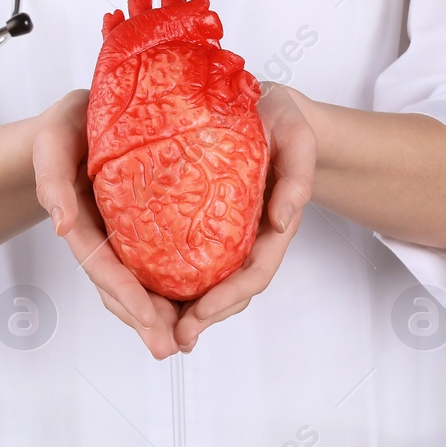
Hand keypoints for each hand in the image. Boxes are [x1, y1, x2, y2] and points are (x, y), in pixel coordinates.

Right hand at [33, 90, 182, 359]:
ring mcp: (122, 237)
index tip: (147, 318)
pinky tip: (197, 305)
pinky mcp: (144, 229)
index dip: (123, 294)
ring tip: (185, 339)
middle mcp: (102, 237)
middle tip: (171, 346)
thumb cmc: (64, 131)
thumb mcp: (52, 143)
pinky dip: (175, 288)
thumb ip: (51, 180)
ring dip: (160, 315)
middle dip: (144, 320)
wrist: (79, 121)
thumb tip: (61, 224)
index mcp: (80, 222)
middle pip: (120, 288)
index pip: (100, 265)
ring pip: (140, 284)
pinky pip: (159, 264)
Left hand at [173, 82, 316, 351]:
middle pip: (230, 289)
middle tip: (172, 337)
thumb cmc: (282, 122)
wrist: (268, 108)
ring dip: (184, 310)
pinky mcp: (204, 223)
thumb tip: (281, 219)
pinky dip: (172, 283)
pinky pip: (189, 261)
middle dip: (203, 317)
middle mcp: (249, 234)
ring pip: (209, 283)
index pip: (254, 272)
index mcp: (272, 221)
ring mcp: (228, 234)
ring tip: (156, 329)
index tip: (199, 314)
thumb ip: (297, 176)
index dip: (228, 297)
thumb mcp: (296, 138)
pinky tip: (148, 295)